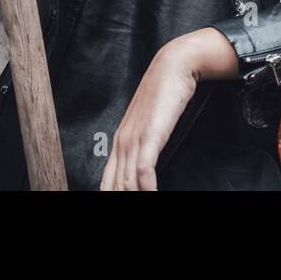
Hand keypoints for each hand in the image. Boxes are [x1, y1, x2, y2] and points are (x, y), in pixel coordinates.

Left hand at [100, 28, 236, 190]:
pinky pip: (143, 170)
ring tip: (149, 202)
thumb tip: (146, 167)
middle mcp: (122, 142)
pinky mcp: (149, 135)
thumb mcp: (151, 123)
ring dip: (137, 197)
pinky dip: (148, 188)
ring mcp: (134, 138)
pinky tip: (153, 194)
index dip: (110, 196)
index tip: (117, 204)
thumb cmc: (165, 94)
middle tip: (133, 213)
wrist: (173, 67)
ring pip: (126, 183)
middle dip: (122, 200)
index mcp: (120, 141)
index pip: (107, 181)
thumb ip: (145, 143)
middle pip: (114, 186)